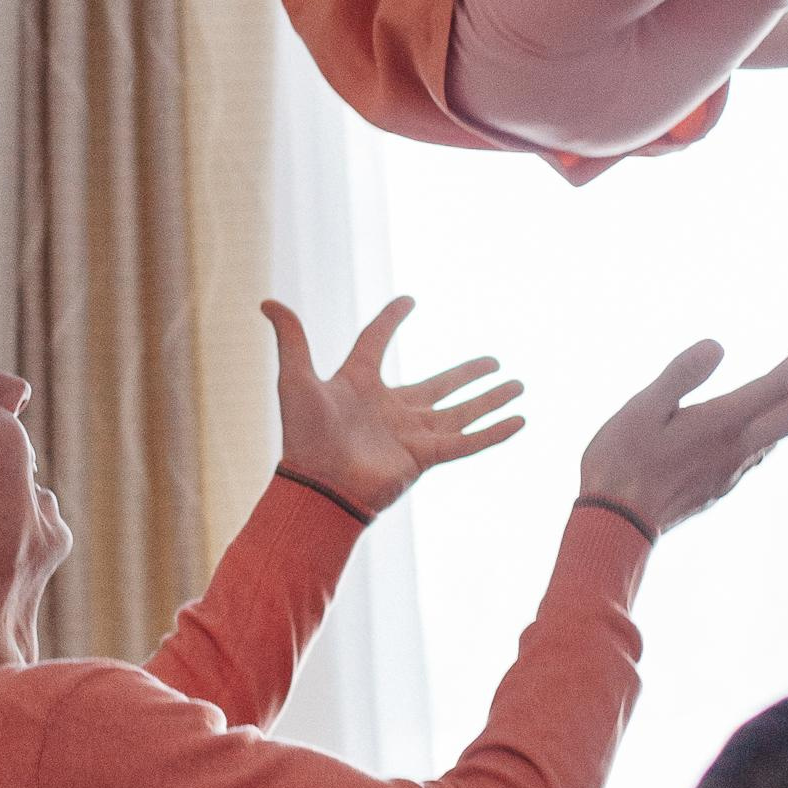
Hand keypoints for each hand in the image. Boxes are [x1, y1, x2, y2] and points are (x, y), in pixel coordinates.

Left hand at [266, 297, 522, 517]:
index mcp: (358, 384)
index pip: (376, 343)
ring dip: (489, 399)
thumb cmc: (304, 435)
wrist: (317, 487)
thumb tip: (268, 301)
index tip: (409, 301)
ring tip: (517, 384)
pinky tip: (519, 420)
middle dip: (467, 374)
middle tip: (493, 361)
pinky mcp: (423, 457)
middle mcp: (388, 409)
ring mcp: (409, 434)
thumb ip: (292, 339)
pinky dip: (493, 432)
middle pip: (437, 385)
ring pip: (459, 412)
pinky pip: (465, 442)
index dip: (390, 321)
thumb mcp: (296, 379)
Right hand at [580, 334, 787, 540]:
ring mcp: (730, 472)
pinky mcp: (719, 486)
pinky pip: (760, 453)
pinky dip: (774, 428)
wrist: (616, 525)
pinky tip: (760, 426)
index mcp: (721, 424)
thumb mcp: (642, 409)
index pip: (778, 386)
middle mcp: (736, 449)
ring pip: (779, 437)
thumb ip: (681, 375)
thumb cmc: (620, 464)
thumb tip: (718, 345)